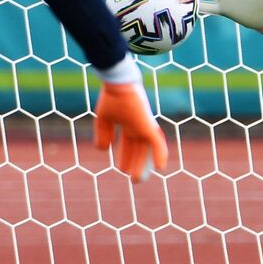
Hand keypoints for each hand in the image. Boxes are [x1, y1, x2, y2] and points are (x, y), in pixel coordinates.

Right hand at [93, 65, 167, 181]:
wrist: (118, 84)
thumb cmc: (112, 96)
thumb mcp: (103, 117)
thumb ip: (103, 132)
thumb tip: (102, 149)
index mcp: (129, 123)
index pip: (129, 144)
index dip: (125, 156)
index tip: (122, 169)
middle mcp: (138, 126)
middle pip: (138, 149)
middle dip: (135, 163)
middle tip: (133, 179)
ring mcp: (144, 126)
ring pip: (146, 150)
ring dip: (143, 165)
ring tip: (137, 179)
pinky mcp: (149, 126)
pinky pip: (158, 143)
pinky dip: (160, 154)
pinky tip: (160, 167)